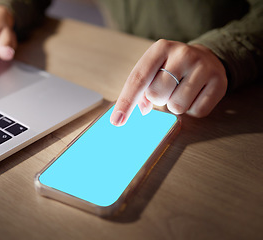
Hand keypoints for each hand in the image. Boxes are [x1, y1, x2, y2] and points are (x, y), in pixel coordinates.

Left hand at [110, 39, 227, 125]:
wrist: (206, 58)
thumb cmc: (171, 68)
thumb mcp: (153, 70)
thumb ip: (141, 89)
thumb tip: (141, 110)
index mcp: (160, 48)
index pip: (138, 79)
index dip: (126, 102)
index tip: (116, 121)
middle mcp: (182, 53)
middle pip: (156, 95)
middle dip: (158, 99)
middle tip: (167, 89)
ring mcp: (203, 67)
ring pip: (176, 106)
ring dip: (175, 105)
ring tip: (182, 90)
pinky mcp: (219, 82)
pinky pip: (196, 112)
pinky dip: (192, 109)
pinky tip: (195, 95)